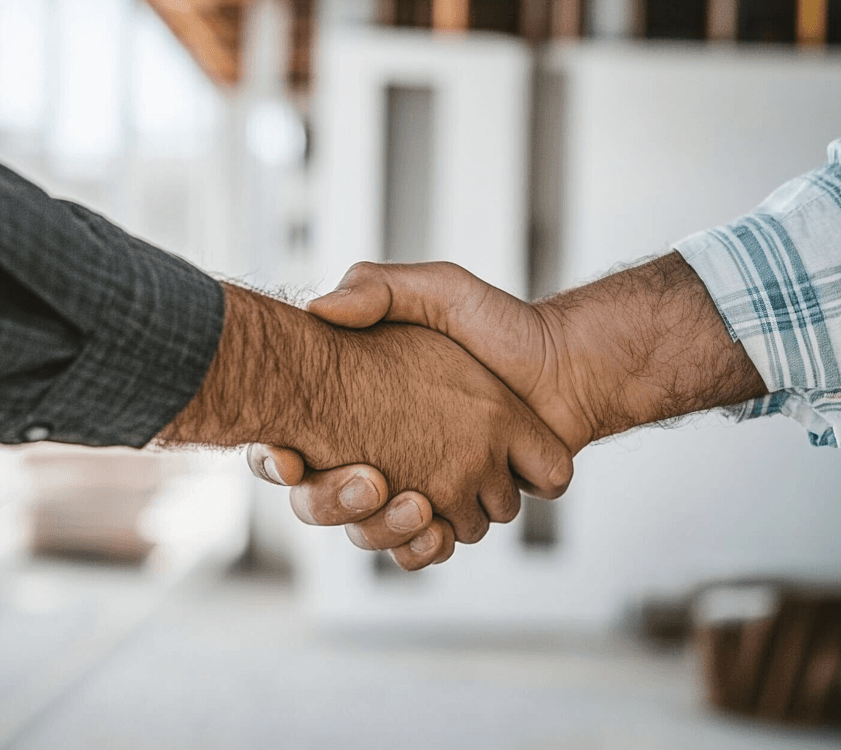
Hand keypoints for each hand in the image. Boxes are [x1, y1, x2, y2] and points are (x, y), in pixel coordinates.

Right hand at [255, 256, 766, 568]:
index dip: (275, 458)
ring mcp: (410, 489)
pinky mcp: (450, 514)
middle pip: (317, 502)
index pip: (284, 444)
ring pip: (367, 532)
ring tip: (415, 504)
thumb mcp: (438, 290)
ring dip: (383, 528)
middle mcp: (371, 453)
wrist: (564, 369)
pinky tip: (436, 530)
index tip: (288, 458)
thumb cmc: (498, 325)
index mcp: (351, 406)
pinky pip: (418, 551)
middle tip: (372, 480)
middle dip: (332, 502)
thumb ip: (379, 288)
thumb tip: (321, 309)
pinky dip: (421, 549)